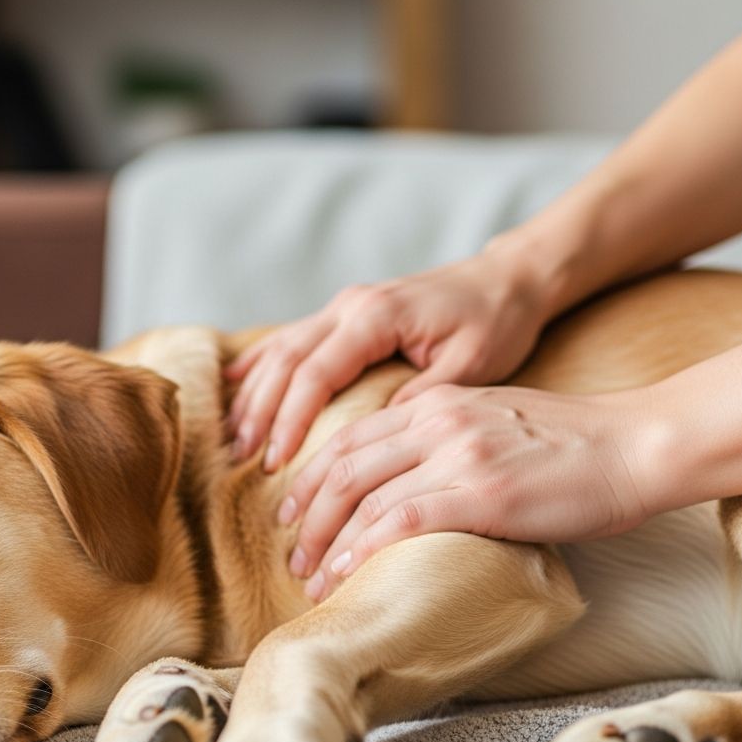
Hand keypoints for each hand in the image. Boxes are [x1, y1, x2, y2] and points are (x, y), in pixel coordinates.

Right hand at [224, 248, 549, 470]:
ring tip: (233, 437)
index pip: (316, 374)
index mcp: (376, 317)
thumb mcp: (472, 365)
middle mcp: (351, 305)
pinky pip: (291, 336)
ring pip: (281, 348)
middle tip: (243, 458)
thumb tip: (375, 434)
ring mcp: (344, 305)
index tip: (275, 461)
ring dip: (253, 393)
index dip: (290, 419)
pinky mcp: (346, 312)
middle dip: (260, 412)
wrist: (508, 279)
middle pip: (286, 361)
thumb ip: (420, 396)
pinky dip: (259, 361)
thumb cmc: (495, 322)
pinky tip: (233, 383)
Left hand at [279, 383, 655, 600]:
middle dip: (307, 513)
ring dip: (327, 541)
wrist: (634, 444)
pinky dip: (364, 549)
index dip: (313, 477)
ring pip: (364, 496)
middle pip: (345, 466)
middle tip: (292, 553)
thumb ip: (443, 437)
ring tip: (311, 576)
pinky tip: (347, 573)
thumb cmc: (571, 442)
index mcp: (436, 402)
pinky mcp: (482, 492)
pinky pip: (401, 520)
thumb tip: (405, 479)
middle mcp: (437, 420)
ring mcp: (458, 453)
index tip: (295, 511)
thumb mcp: (492, 419)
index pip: (351, 437)